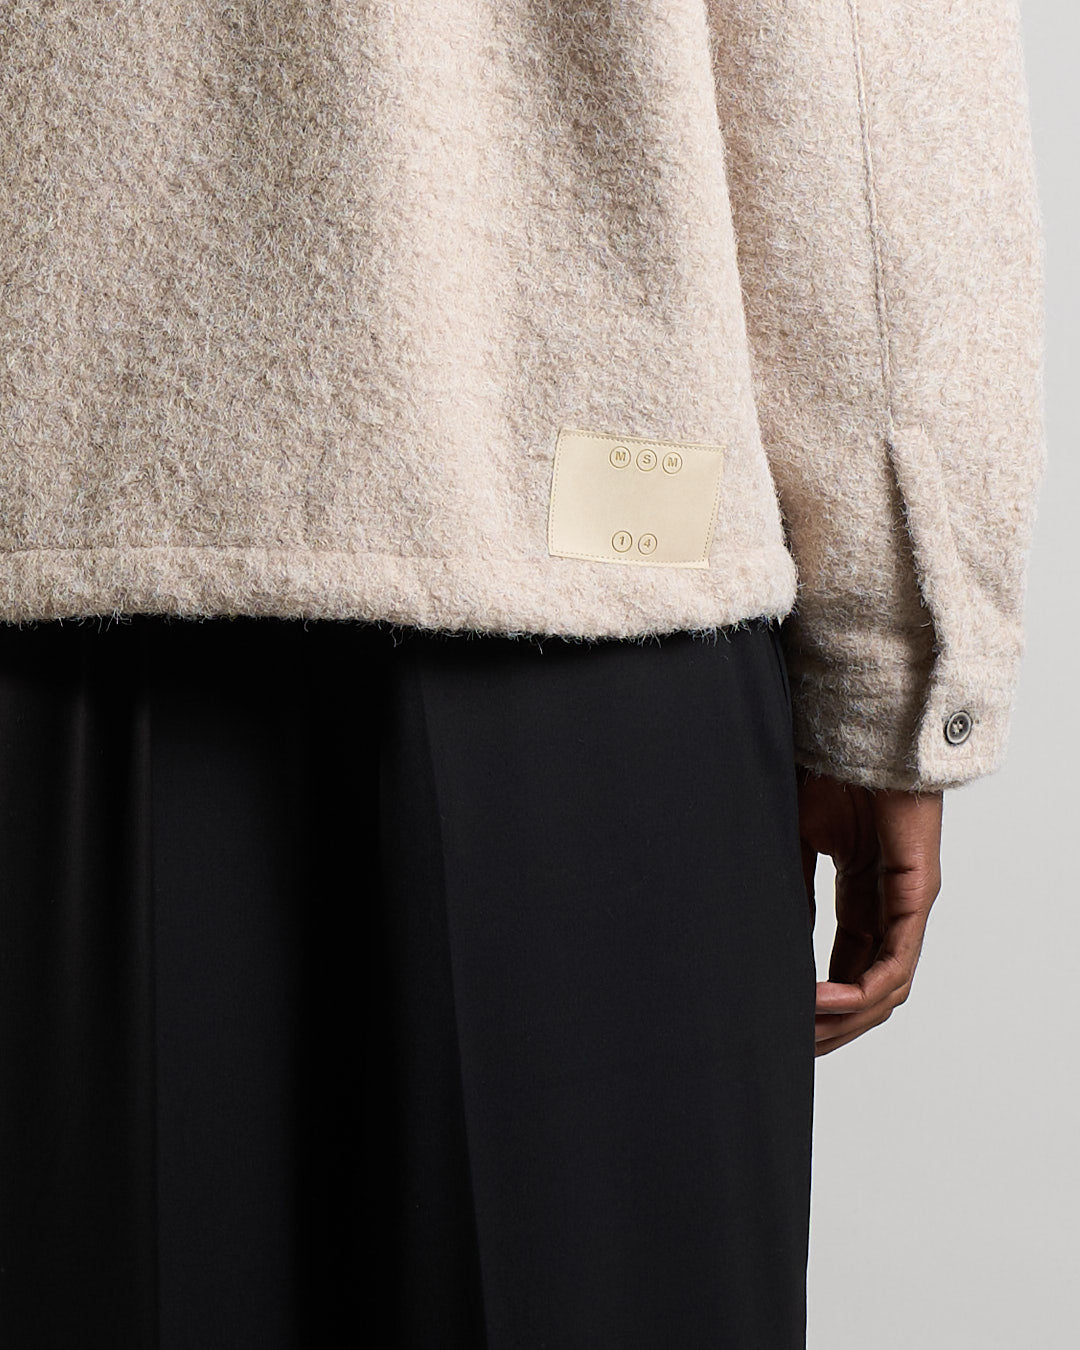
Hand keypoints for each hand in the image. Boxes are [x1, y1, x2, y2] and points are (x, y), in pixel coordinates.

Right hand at [796, 766, 943, 1056]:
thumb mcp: (795, 843)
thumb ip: (791, 893)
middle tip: (793, 1046)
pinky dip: (861, 991)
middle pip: (871, 990)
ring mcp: (908, 902)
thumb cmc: (828, 770)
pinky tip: (825, 1001)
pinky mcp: (917, 892)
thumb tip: (776, 947)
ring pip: (886, 988)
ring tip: (803, 1031)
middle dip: (833, 1026)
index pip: (849, 968)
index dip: (820, 1003)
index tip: (785, 1023)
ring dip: (845, 1019)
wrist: (856, 728)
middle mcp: (891, 906)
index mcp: (864, 894)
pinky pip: (896, 961)